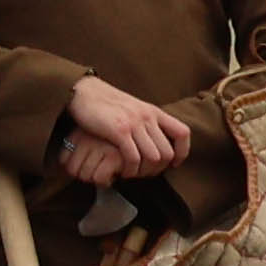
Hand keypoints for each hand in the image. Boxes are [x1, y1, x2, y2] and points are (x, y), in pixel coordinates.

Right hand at [53, 77, 192, 186]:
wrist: (84, 92)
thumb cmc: (105, 104)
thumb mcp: (132, 109)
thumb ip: (145, 122)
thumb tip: (154, 142)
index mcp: (153, 111)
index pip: (182, 133)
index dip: (182, 152)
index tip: (173, 163)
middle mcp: (147, 117)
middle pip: (167, 153)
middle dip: (157, 169)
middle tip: (144, 174)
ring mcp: (134, 123)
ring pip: (153, 158)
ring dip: (143, 171)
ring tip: (132, 173)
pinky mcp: (119, 130)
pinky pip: (134, 158)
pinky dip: (130, 169)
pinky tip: (121, 170)